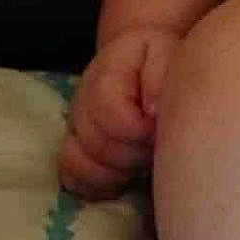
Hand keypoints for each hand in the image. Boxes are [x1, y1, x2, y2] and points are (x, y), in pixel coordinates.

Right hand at [56, 25, 180, 199]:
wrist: (144, 61)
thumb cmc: (161, 60)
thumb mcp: (167, 54)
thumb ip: (159, 76)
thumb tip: (151, 111)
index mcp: (104, 76)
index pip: (108, 115)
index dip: (137, 131)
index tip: (159, 129)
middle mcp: (81, 104)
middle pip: (96, 145)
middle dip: (134, 154)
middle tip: (158, 146)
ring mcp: (75, 129)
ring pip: (79, 164)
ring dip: (116, 172)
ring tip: (142, 161)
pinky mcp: (76, 150)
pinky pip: (72, 178)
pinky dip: (98, 185)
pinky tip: (124, 178)